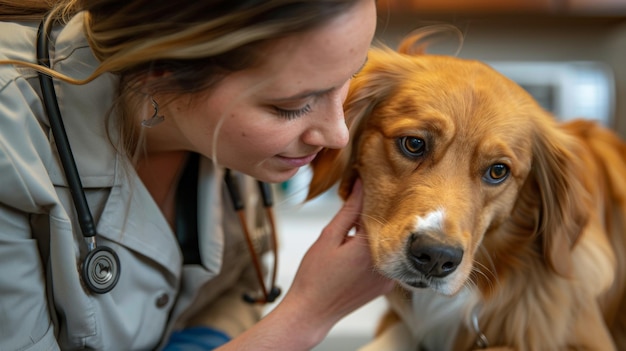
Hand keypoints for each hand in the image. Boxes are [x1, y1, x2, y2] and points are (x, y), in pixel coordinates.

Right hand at [279, 179, 393, 339]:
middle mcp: (385, 262)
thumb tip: (360, 185)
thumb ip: (348, 211)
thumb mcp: (328, 237)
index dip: (372, 196)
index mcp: (370, 248)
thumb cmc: (314, 276)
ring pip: (387, 244)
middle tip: (359, 202)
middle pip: (386, 228)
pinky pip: (385, 259)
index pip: (380, 211)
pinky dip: (375, 251)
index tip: (365, 183)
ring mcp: (388, 277)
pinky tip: (358, 250)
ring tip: (355, 229)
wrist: (312, 312)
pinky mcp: (386, 286)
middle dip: (373, 214)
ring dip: (375, 233)